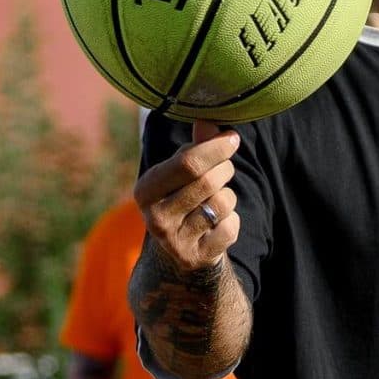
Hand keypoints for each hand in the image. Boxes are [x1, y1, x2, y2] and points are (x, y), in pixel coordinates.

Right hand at [135, 124, 241, 277]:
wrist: (180, 252)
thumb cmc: (183, 198)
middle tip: (226, 167)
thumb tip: (209, 121)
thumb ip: (195, 146)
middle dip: (225, 169)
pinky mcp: (196, 257)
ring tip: (218, 199)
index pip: (186, 162)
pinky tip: (218, 224)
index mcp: (145, 189)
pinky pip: (230, 228)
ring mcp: (175, 241)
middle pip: (207, 181)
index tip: (232, 138)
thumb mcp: (181, 172)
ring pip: (221, 203)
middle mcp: (154, 217)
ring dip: (229, 196)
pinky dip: (232, 221)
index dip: (215, 148)